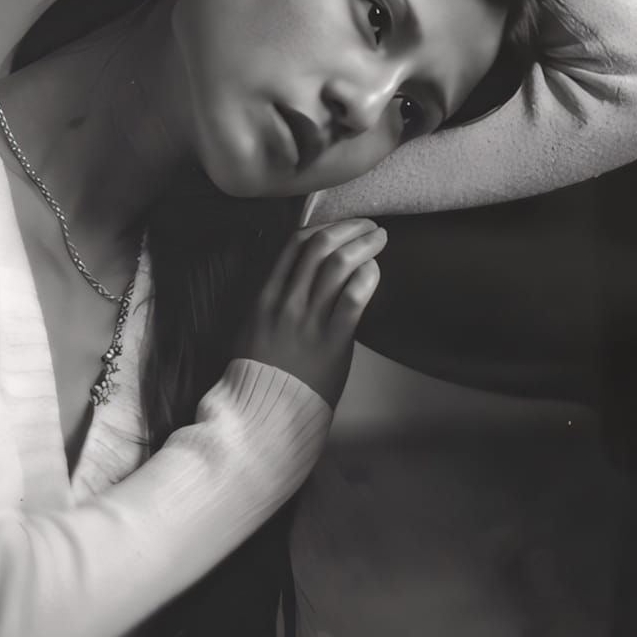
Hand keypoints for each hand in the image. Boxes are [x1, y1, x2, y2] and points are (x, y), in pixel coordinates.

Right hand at [232, 218, 385, 408]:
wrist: (265, 410)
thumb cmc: (263, 373)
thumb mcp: (257, 328)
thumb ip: (276, 301)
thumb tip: (304, 279)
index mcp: (266, 296)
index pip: (295, 246)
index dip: (324, 227)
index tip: (343, 225)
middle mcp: (287, 301)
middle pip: (320, 246)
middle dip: (349, 229)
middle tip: (369, 226)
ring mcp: (308, 320)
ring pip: (337, 264)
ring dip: (363, 245)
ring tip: (379, 239)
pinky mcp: (332, 341)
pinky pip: (352, 298)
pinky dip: (366, 277)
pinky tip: (375, 270)